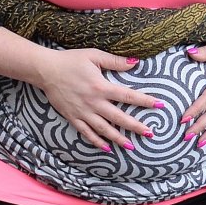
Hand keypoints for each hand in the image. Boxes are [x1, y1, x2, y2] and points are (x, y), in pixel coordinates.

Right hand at [34, 47, 161, 150]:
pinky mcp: (72, 117)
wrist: (45, 70)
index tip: (160, 105)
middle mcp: (93, 103)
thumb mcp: (93, 56)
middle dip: (136, 127)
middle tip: (150, 134)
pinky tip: (106, 148)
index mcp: (101, 87)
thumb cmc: (70, 60)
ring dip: (118, 139)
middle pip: (119, 118)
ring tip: (131, 146)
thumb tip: (135, 62)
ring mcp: (83, 112)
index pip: (128, 96)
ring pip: (104, 129)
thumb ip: (115, 61)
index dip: (145, 101)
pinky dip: (96, 142)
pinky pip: (86, 133)